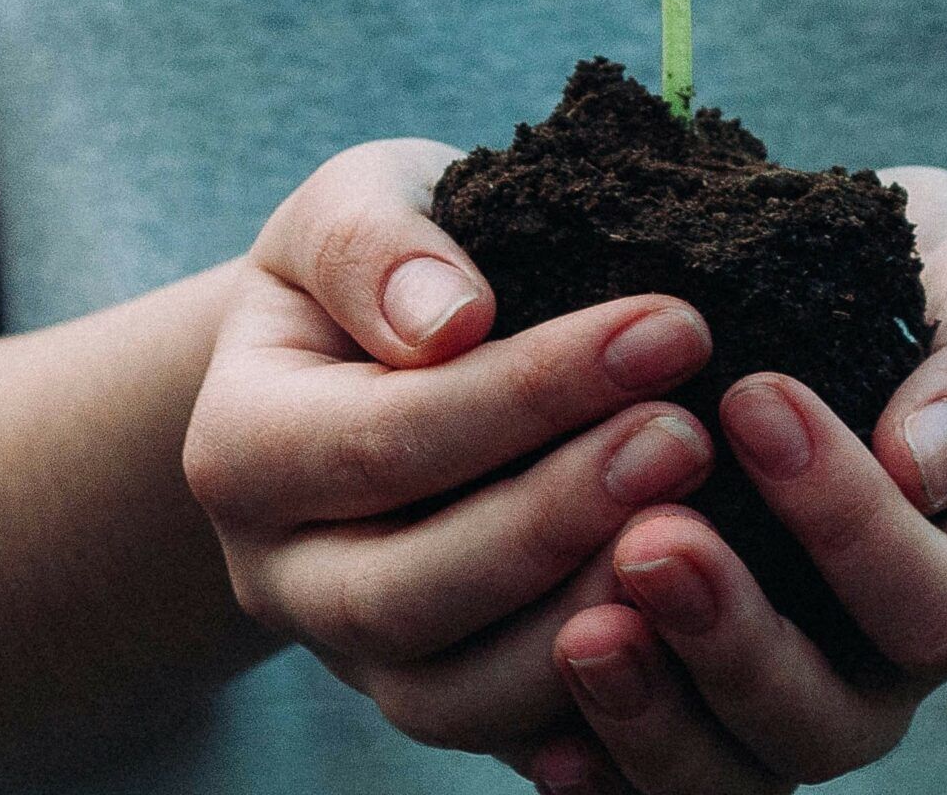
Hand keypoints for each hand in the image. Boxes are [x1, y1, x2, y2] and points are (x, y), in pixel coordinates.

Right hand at [181, 139, 721, 765]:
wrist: (376, 357)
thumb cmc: (386, 268)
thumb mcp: (357, 205)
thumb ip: (377, 244)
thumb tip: (448, 318)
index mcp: (242, 449)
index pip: (386, 437)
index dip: (532, 391)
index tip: (672, 325)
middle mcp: (282, 575)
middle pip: (408, 590)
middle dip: (560, 516)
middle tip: (690, 437)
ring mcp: (357, 660)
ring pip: (456, 696)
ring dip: (584, 622)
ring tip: (704, 534)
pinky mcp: (442, 703)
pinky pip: (514, 742)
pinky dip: (602, 713)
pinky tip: (696, 646)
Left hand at [527, 166, 946, 793]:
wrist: (864, 313)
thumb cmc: (937, 294)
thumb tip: (923, 460)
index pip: (937, 605)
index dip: (851, 523)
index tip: (755, 396)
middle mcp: (888, 671)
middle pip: (826, 722)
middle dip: (734, 637)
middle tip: (651, 536)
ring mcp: (786, 703)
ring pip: (731, 776)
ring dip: (652, 715)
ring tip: (582, 634)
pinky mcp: (694, 708)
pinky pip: (648, 778)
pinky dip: (598, 764)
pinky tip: (541, 732)